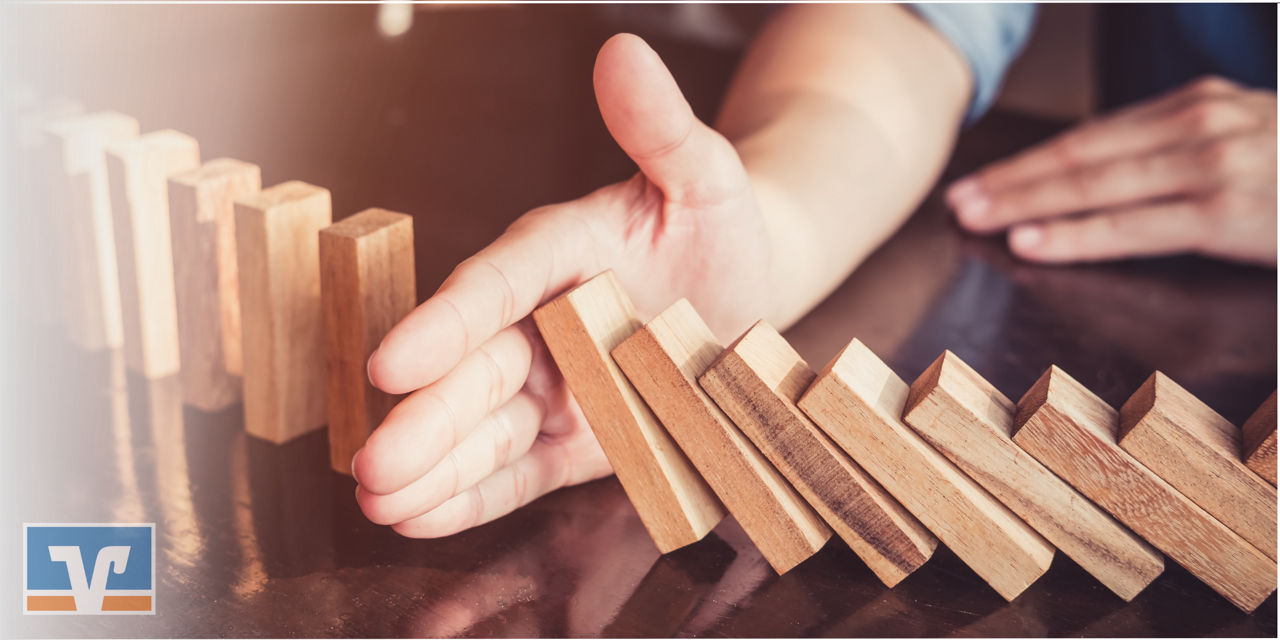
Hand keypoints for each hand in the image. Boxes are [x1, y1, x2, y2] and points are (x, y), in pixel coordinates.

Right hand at [351, 34, 772, 536]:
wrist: (740, 292)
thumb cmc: (715, 226)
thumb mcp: (704, 175)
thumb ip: (661, 129)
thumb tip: (623, 52)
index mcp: (558, 254)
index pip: (495, 285)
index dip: (447, 324)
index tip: (396, 361)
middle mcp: (540, 323)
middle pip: (474, 372)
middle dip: (423, 422)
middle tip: (371, 464)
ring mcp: (552, 387)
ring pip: (484, 431)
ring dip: (433, 469)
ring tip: (378, 502)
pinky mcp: (573, 441)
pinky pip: (518, 471)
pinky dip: (472, 497)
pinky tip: (419, 520)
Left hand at [946, 76, 1276, 264]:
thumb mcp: (1245, 139)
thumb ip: (1179, 150)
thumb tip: (1103, 180)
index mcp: (1195, 107)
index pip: (1093, 138)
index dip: (1031, 162)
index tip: (981, 180)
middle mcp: (1197, 125)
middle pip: (1081, 157)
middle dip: (1011, 182)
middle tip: (955, 203)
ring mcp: (1212, 165)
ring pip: (1095, 186)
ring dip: (1024, 205)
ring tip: (974, 220)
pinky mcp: (1228, 210)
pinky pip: (1133, 226)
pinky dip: (1075, 234)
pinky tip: (1031, 241)